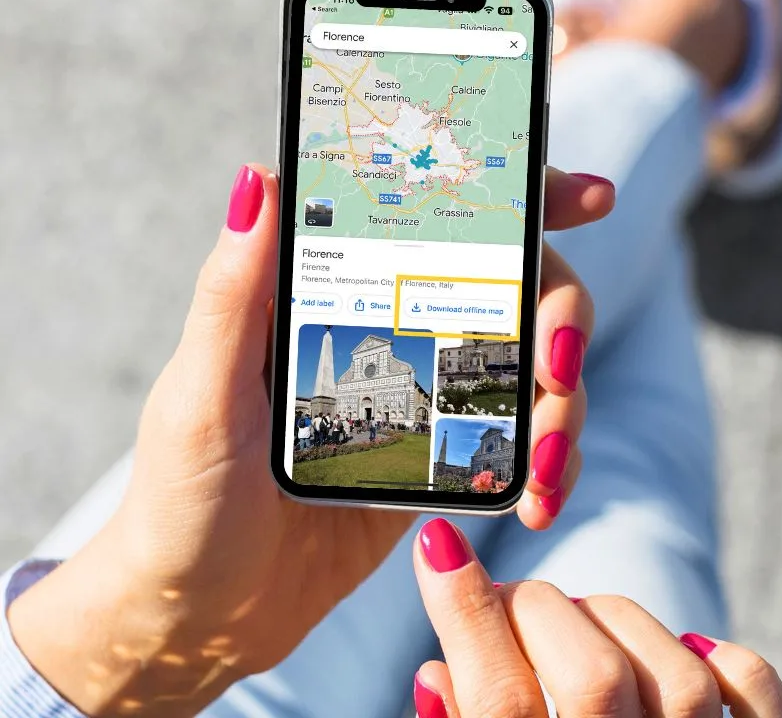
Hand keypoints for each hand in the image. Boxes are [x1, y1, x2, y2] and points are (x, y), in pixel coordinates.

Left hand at [8, 163, 612, 716]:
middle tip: (559, 370)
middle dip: (563, 321)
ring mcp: (426, 393)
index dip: (521, 196)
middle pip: (518, 287)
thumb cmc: (180, 500)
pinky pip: (521, 441)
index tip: (588, 197)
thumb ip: (232, 293)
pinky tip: (538, 498)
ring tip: (546, 469)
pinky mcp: (442, 457)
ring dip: (566, 407)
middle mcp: (393, 328)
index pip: (439, 218)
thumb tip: (258, 178)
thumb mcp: (200, 396)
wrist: (202, 616)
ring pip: (533, 366)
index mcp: (337, 292)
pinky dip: (549, 464)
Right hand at [411, 519, 781, 717]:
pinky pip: (760, 700)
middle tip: (506, 607)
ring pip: (675, 671)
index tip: (437, 543)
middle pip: (589, 674)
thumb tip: (436, 675)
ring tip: (577, 626)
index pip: (496, 701)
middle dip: (533, 613)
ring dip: (613, 622)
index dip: (461, 609)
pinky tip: (688, 650)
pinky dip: (728, 663)